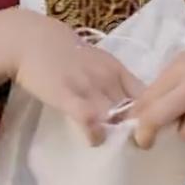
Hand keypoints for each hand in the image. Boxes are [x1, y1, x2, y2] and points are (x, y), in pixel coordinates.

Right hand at [0, 9, 141, 145]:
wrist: (33, 40)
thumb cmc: (67, 54)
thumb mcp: (100, 63)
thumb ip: (115, 82)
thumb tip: (132, 105)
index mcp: (118, 70)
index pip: (147, 95)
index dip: (151, 114)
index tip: (148, 128)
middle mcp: (108, 78)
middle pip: (134, 109)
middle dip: (136, 128)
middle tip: (133, 143)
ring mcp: (89, 87)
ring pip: (115, 116)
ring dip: (117, 133)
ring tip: (115, 143)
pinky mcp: (67, 96)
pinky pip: (89, 119)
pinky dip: (95, 134)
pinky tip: (94, 140)